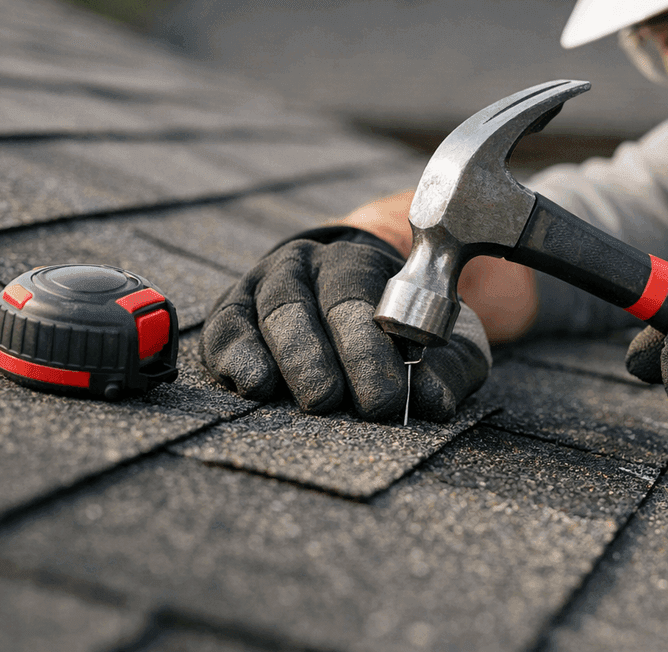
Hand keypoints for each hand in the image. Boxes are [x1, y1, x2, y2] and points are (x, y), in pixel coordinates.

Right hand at [200, 227, 490, 420]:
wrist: (353, 302)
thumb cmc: (404, 333)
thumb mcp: (439, 346)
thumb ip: (442, 370)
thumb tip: (434, 403)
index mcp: (359, 264)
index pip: (356, 299)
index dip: (367, 350)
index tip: (385, 400)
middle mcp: (307, 265)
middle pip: (299, 304)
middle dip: (312, 356)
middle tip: (328, 401)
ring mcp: (265, 284)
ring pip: (263, 312)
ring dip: (278, 356)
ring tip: (287, 396)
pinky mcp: (232, 311)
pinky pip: (224, 327)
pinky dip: (232, 354)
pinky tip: (251, 386)